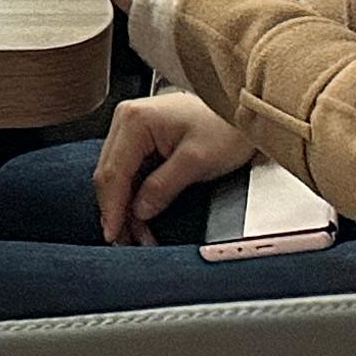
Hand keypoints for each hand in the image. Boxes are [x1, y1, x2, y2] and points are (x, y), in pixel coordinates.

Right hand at [94, 92, 255, 244]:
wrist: (245, 114)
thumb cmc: (227, 128)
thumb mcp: (197, 161)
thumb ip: (163, 186)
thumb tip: (140, 210)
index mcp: (135, 120)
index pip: (113, 172)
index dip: (111, 207)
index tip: (114, 234)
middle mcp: (128, 120)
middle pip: (110, 174)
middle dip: (117, 210)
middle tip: (125, 241)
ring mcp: (134, 129)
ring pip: (118, 176)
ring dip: (125, 207)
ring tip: (137, 236)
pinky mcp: (144, 140)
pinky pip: (130, 172)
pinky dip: (134, 196)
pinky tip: (140, 217)